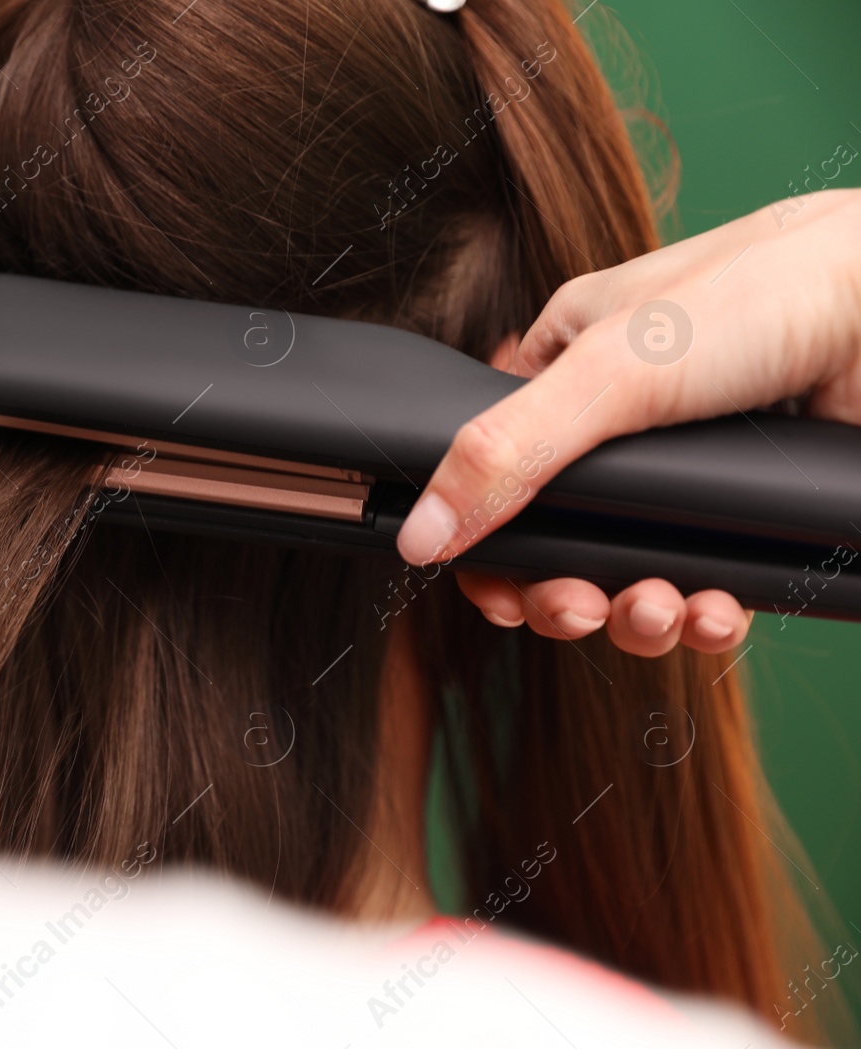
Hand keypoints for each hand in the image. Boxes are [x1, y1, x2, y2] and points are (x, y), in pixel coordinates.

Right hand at [396, 188, 860, 655]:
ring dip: (637, 614)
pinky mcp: (752, 515)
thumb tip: (418, 534)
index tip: (499, 591)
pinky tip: (717, 612)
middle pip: (560, 543)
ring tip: (661, 610)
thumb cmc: (766, 294)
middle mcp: (624, 427)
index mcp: (568, 369)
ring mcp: (690, 476)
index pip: (494, 471)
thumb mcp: (608, 373)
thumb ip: (503, 454)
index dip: (488, 543)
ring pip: (633, 576)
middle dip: (565, 593)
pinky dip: (706, 616)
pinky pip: (709, 591)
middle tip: (578, 610)